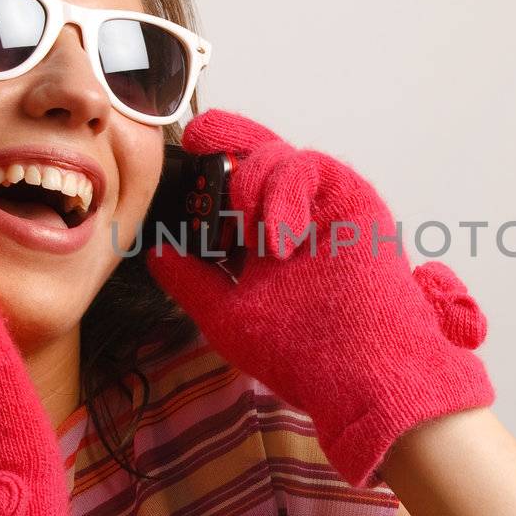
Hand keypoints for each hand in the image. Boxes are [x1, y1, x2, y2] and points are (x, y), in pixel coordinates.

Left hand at [145, 111, 493, 487]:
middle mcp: (296, 215)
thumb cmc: (302, 354)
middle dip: (227, 165)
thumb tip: (156, 251)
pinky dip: (283, 191)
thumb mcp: (228, 315)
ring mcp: (325, 205)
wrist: (359, 375)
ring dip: (253, 189)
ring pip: (277, 156)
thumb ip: (192, 282)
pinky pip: (307, 165)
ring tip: (260, 244)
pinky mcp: (353, 198)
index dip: (216, 148)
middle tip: (219, 204)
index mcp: (267, 237)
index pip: (236, 177)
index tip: (192, 140)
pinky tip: (278, 239)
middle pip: (256, 154)